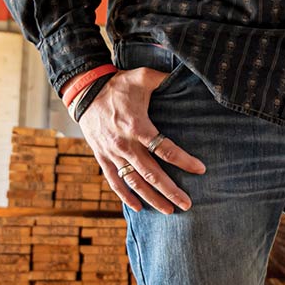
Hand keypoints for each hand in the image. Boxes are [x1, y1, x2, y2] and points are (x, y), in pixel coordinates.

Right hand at [77, 67, 207, 212]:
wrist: (84, 92)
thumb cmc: (118, 84)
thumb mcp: (142, 76)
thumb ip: (164, 78)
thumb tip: (189, 74)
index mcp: (137, 126)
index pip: (165, 148)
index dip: (183, 160)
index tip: (200, 170)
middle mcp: (124, 144)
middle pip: (151, 173)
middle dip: (170, 190)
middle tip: (187, 204)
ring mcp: (112, 154)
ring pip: (134, 182)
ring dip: (152, 198)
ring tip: (169, 211)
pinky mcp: (102, 157)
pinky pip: (114, 182)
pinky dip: (126, 196)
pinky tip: (139, 208)